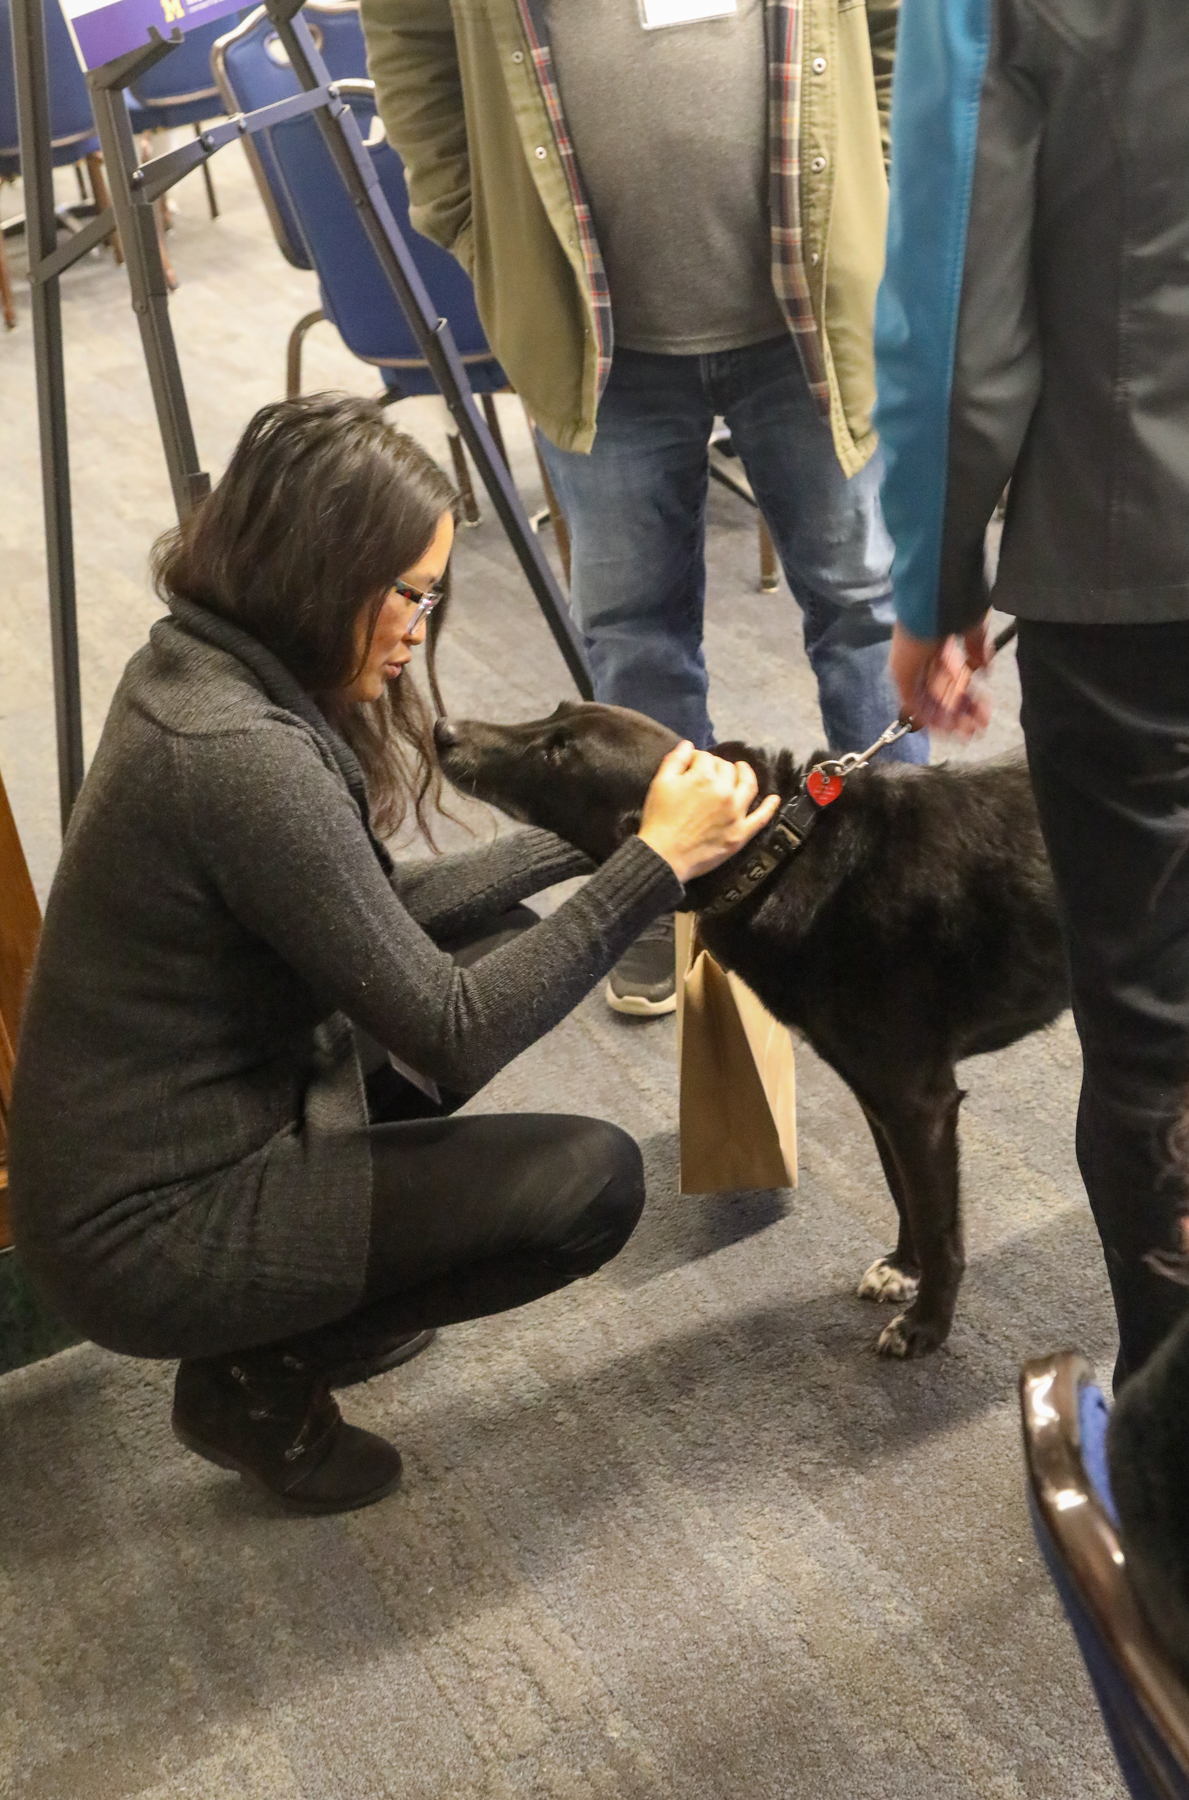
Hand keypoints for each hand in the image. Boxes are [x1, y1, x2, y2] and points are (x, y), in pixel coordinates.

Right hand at [637, 742, 781, 884]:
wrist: (664, 855)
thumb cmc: (659, 819)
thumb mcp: (660, 783)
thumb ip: (675, 760)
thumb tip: (689, 745)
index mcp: (704, 777)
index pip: (706, 758)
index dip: (697, 759)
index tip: (691, 766)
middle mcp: (724, 791)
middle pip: (727, 769)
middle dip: (718, 767)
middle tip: (708, 774)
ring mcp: (736, 813)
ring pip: (748, 785)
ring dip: (746, 774)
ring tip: (742, 770)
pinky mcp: (741, 833)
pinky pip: (761, 818)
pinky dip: (769, 807)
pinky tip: (774, 799)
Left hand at [888, 618, 992, 738]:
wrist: (936, 597)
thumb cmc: (955, 606)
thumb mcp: (973, 629)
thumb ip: (978, 650)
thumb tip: (982, 669)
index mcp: (939, 644)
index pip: (953, 678)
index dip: (970, 697)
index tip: (986, 711)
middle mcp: (923, 658)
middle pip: (943, 694)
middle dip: (963, 713)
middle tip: (980, 727)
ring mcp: (910, 667)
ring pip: (930, 702)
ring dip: (950, 720)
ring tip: (969, 733)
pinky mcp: (901, 674)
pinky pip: (915, 704)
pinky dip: (931, 717)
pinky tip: (951, 729)